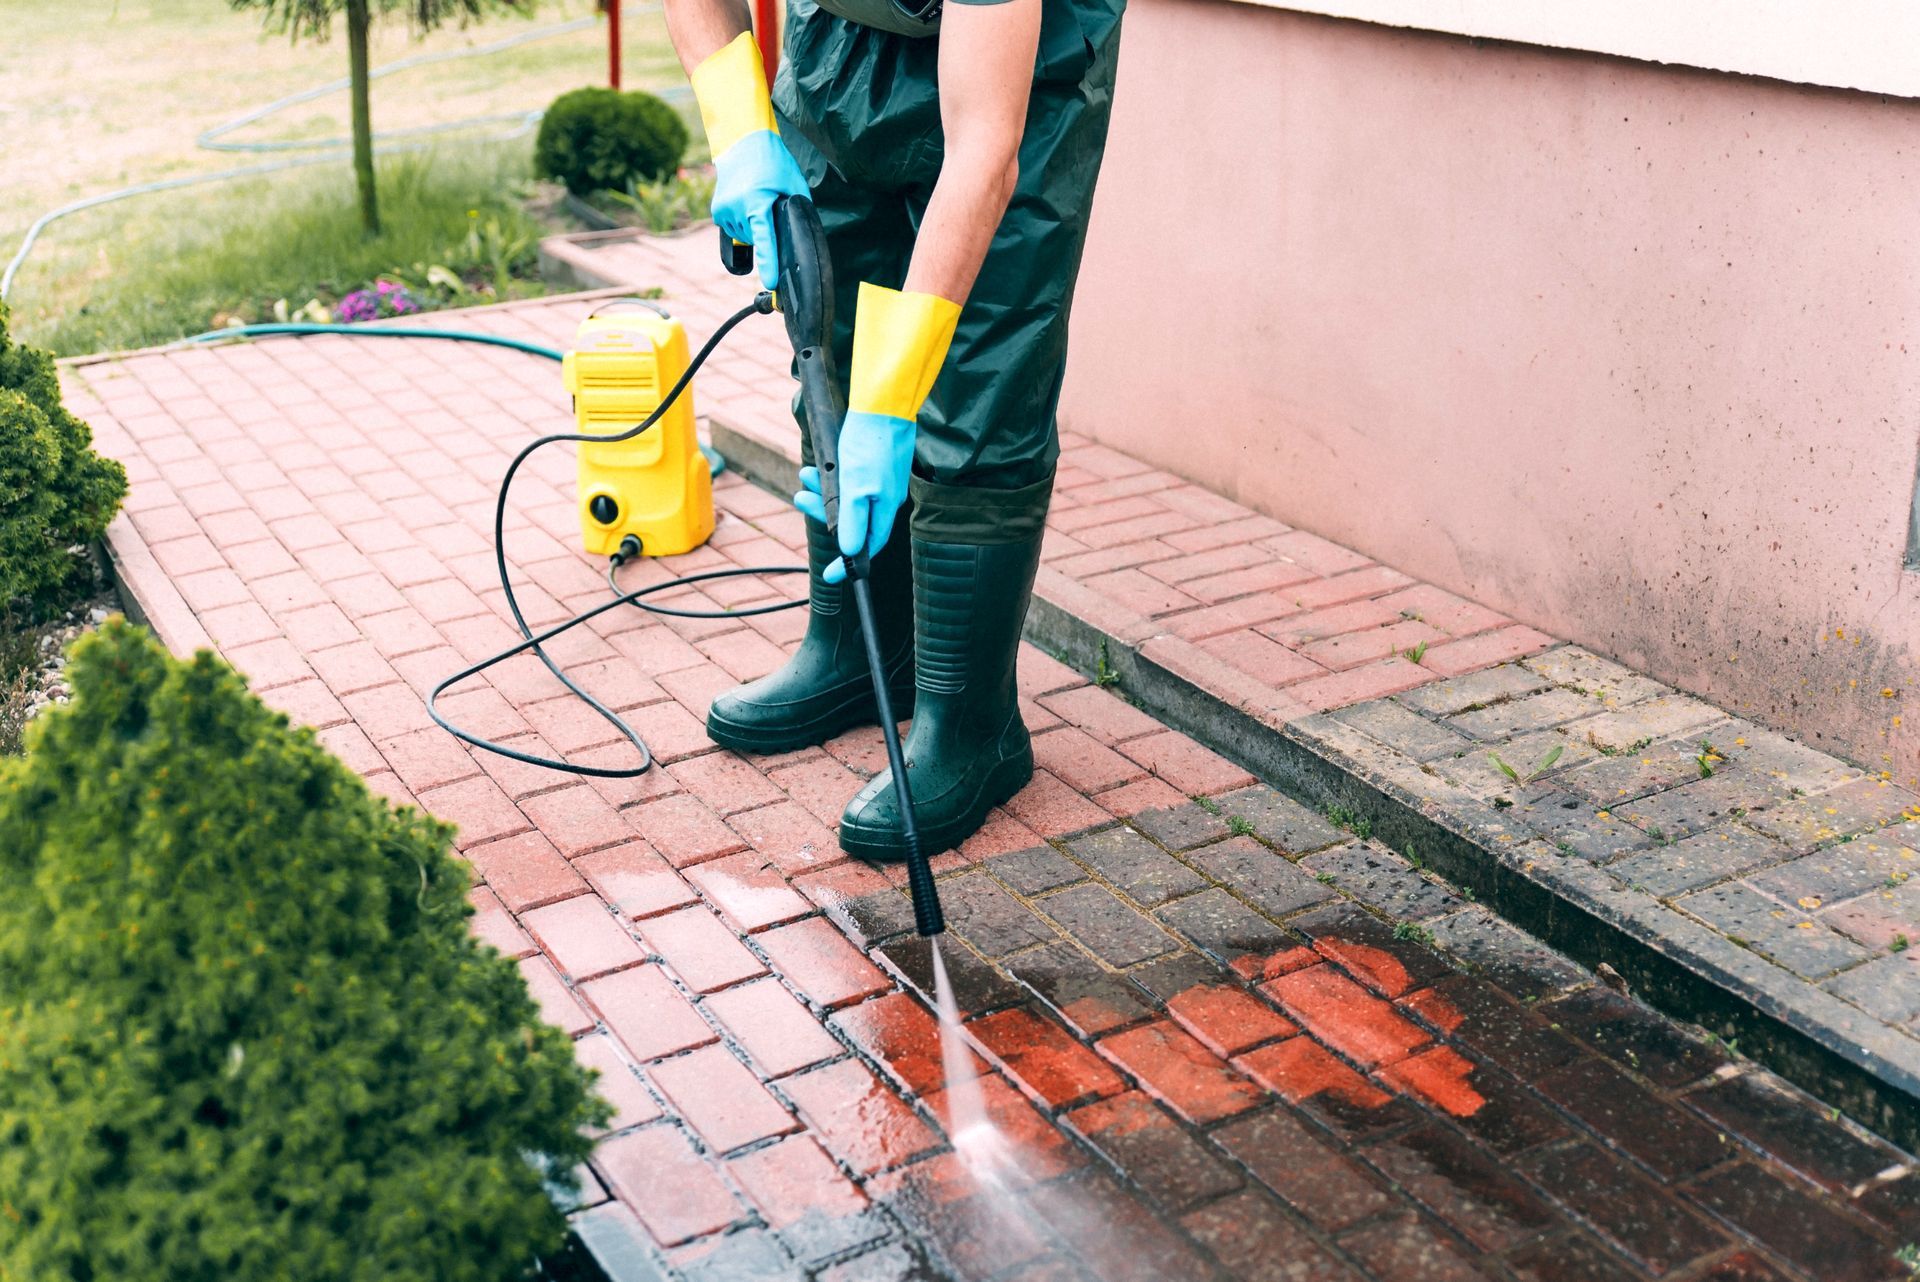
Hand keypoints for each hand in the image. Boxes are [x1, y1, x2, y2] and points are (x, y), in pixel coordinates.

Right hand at [711, 130, 807, 290]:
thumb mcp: (794, 183)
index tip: (769, 282)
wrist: (743, 143)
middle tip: (770, 204)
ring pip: (745, 237)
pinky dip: (743, 224)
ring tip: (758, 201)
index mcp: (757, 202)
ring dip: (754, 227)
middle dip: (767, 230)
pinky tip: (746, 205)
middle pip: (757, 239)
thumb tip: (803, 235)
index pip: (764, 240)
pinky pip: (735, 230)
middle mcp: (737, 208)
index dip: (768, 263)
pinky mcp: (717, 212)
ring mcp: (724, 211)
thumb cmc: (773, 162)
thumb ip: (800, 210)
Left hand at [793, 410, 914, 582]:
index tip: (831, 576)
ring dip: (821, 490)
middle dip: (822, 512)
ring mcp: (879, 478)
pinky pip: (847, 479)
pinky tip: (818, 466)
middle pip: (852, 520)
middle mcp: (884, 496)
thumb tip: (852, 552)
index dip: (850, 563)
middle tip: (800, 501)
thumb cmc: (871, 442)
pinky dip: (829, 477)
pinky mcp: (872, 461)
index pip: (869, 546)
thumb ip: (853, 521)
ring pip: (846, 497)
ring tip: (803, 477)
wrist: (883, 401)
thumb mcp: (856, 487)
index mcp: (884, 507)